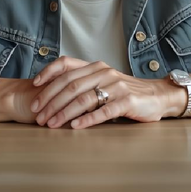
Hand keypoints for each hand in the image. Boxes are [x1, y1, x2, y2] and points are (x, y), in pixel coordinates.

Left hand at [27, 57, 184, 128]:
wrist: (156, 97)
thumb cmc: (125, 93)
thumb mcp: (103, 82)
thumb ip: (83, 84)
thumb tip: (51, 94)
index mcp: (96, 67)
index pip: (67, 64)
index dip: (48, 74)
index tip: (34, 86)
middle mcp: (105, 73)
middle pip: (71, 85)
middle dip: (51, 101)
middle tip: (38, 116)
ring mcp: (116, 86)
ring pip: (84, 98)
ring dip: (64, 113)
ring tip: (51, 124)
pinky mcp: (127, 101)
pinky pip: (103, 111)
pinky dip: (87, 119)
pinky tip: (75, 127)